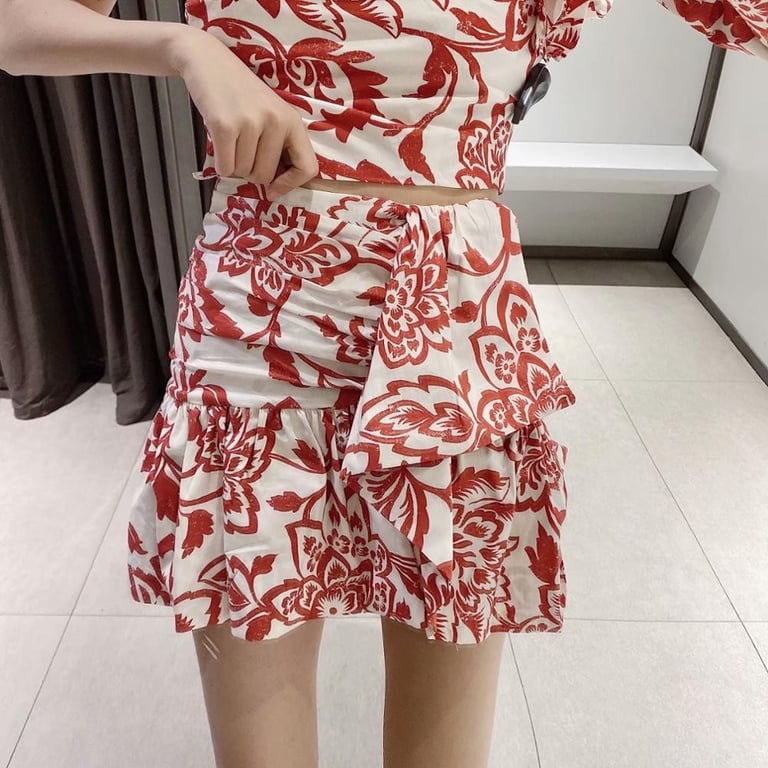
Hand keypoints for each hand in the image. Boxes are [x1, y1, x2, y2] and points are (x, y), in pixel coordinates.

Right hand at [173, 27, 317, 199]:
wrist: (208, 60)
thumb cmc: (241, 94)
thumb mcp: (271, 114)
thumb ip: (280, 146)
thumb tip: (276, 191)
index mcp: (292, 120)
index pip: (308, 168)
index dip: (291, 184)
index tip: (274, 189)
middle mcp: (276, 121)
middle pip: (265, 176)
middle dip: (250, 171)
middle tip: (243, 148)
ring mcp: (250, 122)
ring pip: (243, 173)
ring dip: (233, 164)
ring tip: (231, 138)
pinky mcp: (224, 126)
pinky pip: (224, 168)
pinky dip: (220, 163)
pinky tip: (219, 141)